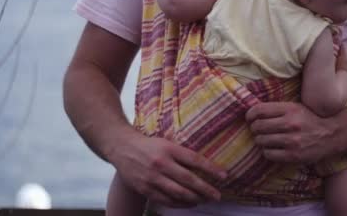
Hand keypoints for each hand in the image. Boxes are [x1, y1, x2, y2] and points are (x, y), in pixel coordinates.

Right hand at [108, 131, 227, 207]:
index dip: (211, 169)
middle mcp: (161, 163)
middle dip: (206, 189)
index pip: (195, 160)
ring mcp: (152, 177)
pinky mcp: (144, 188)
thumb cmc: (150, 145)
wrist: (121, 148)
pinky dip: (180, 204)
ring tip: (206, 200)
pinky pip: (166, 200)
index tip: (224, 176)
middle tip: (218, 196)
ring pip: (178, 193)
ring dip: (195, 199)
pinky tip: (190, 204)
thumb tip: (207, 162)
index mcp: (169, 148)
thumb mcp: (167, 142)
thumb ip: (183, 152)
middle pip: (188, 180)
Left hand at [246, 102, 339, 162]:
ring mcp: (292, 141)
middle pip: (258, 126)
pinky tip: (273, 149)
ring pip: (261, 141)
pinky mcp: (293, 155)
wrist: (332, 134)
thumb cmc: (310, 119)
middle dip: (254, 128)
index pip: (259, 110)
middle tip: (258, 130)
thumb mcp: (296, 107)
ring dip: (261, 140)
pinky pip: (269, 154)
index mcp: (290, 109)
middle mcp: (290, 124)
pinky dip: (267, 151)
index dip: (250, 114)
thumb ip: (277, 109)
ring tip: (266, 139)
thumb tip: (253, 112)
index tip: (249, 118)